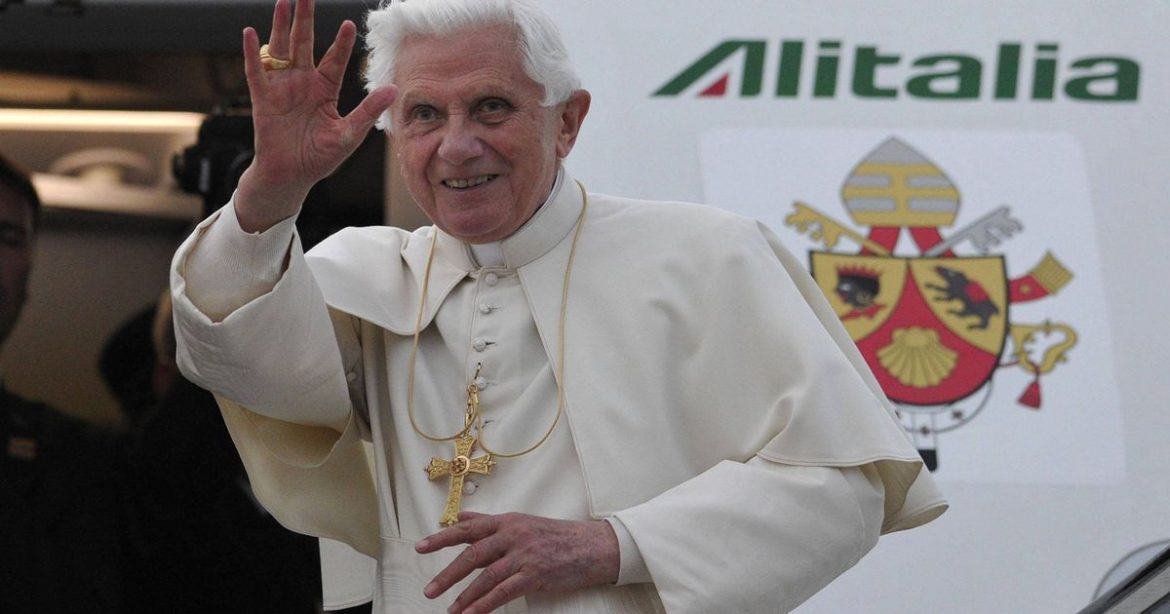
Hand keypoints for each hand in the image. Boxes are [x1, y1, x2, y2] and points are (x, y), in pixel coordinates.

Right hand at [236, 0, 396, 230]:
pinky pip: (256, 72)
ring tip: (284, 2)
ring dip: (280, 26)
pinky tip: (251, 33)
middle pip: (304, 44)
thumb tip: (393, 89)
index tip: (349, 24)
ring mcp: (282, 88)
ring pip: (280, 50)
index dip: (341, 43)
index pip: (335, 59)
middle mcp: (303, 82)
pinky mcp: (263, 99)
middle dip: (305, 19)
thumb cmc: (320, 156)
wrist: (292, 176)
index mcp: (325, 89)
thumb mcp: (349, 134)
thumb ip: (367, 110)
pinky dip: (253, 53)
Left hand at [416, 512, 620, 613]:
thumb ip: (489, 521)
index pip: (468, 528)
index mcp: (507, 520)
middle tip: (430, 589)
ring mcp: (524, 555)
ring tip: (450, 610)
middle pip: (473, 554)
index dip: (442, 538)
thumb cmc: (556, 535)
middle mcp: (513, 535)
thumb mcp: (521, 522)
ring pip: (486, 577)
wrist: (591, 546)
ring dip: (465, 596)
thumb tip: (461, 517)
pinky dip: (485, 604)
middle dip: (448, 574)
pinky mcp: (535, 574)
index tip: (421, 548)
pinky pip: (504, 592)